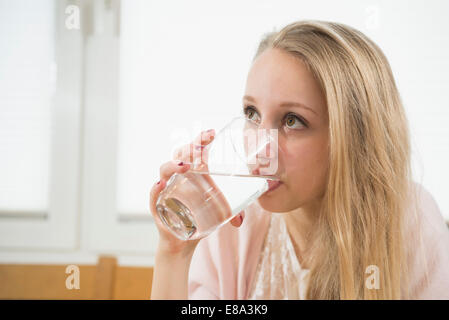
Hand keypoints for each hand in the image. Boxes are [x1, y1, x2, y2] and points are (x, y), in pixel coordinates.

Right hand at [149, 129, 244, 254]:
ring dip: (174, 165)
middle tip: (201, 148)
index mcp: (192, 172)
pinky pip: (154, 195)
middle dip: (189, 148)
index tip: (212, 133)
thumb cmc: (200, 218)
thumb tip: (240, 220)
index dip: (201, 140)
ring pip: (165, 171)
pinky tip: (162, 185)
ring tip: (185, 165)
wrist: (183, 241)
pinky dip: (156, 189)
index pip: (194, 150)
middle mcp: (177, 177)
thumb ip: (233, 214)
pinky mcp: (157, 205)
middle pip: (180, 155)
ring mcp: (166, 189)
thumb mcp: (219, 212)